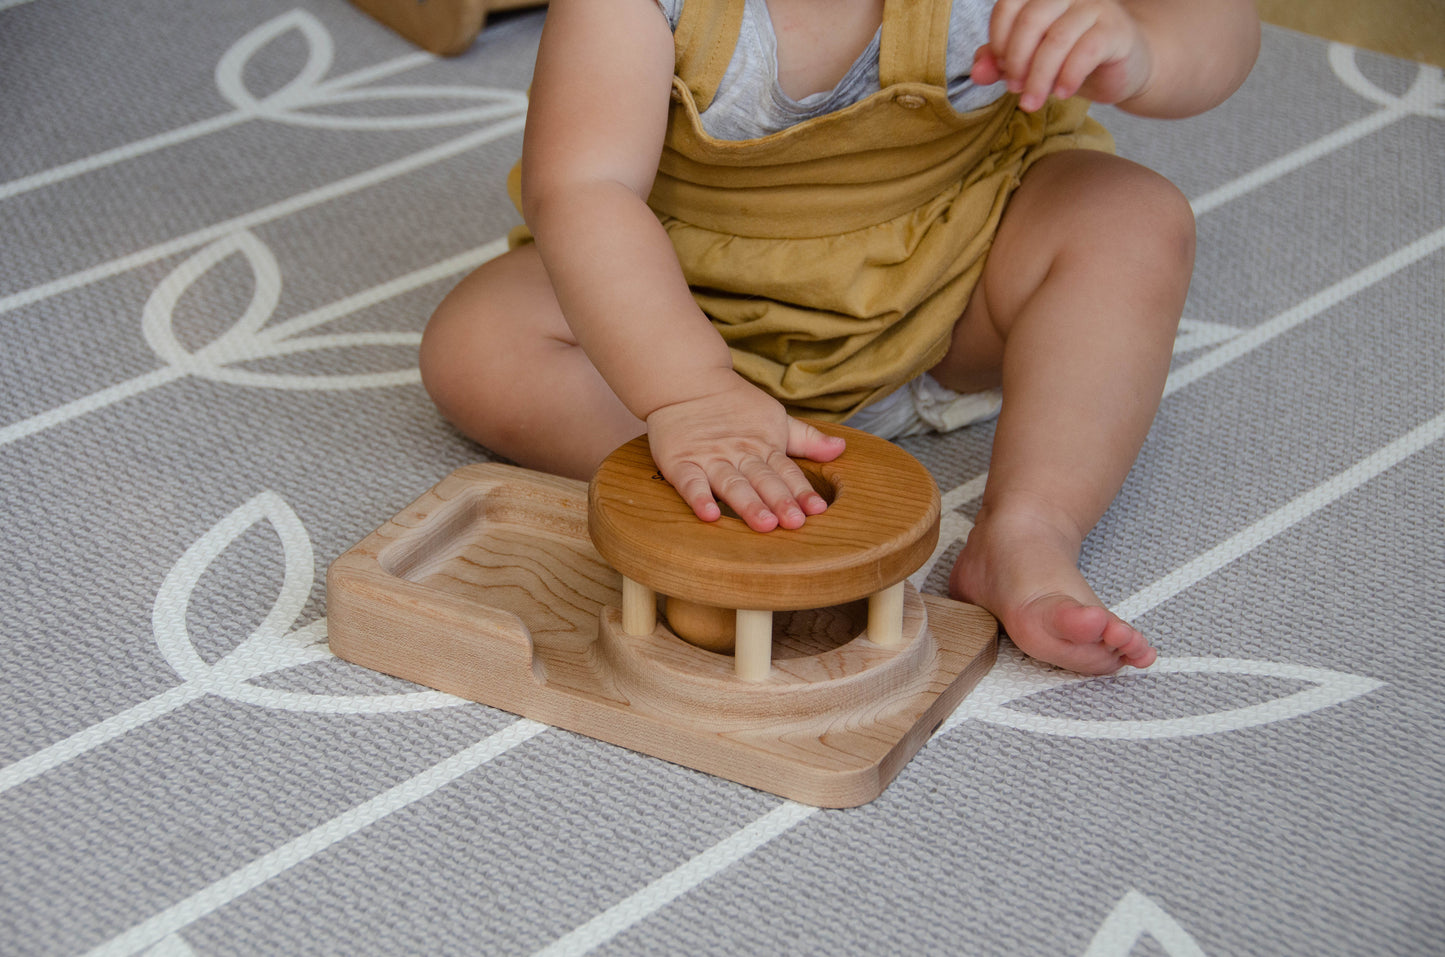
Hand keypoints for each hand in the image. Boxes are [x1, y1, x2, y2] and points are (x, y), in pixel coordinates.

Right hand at [644, 373, 845, 531]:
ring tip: (765, 523)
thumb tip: (841, 448)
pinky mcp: (680, 462)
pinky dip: (698, 497)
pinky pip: (689, 482)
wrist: (686, 381)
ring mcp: (709, 458)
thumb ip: (806, 439)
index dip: (801, 490)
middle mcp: (739, 454)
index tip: (816, 509)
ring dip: (748, 503)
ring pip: (732, 483)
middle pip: (762, 480)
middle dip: (780, 501)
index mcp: (763, 446)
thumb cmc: (733, 405)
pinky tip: (709, 515)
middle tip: (795, 522)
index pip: (786, 471)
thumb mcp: (774, 419)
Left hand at [972, 0, 1150, 111]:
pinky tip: (1062, 94)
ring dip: (1039, 77)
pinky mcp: (1116, 30)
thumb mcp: (1030, 62)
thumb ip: (1000, 62)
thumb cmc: (1070, 60)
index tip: (1002, 69)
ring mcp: (1096, 7)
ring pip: (1057, 39)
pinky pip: (1085, 51)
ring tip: (1032, 102)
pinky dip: (1068, 77)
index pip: (1009, 4)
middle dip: (1017, 61)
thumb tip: (977, 73)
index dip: (999, 39)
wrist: (1122, 69)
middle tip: (1014, 90)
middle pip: (1031, 20)